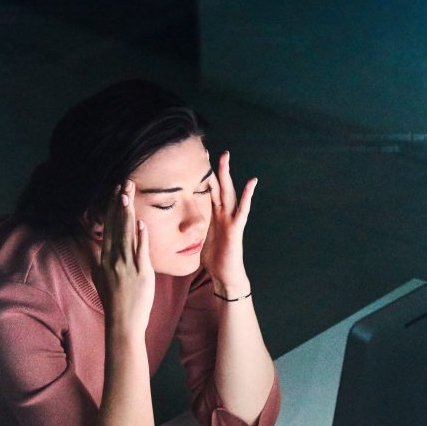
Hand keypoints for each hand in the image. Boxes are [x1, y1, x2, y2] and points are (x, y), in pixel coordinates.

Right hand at [93, 180, 154, 335]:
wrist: (123, 323)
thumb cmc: (115, 302)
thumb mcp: (100, 278)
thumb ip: (98, 260)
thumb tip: (94, 246)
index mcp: (105, 259)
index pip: (108, 227)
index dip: (112, 208)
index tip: (115, 192)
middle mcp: (114, 259)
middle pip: (116, 226)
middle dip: (120, 204)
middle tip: (125, 183)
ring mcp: (127, 266)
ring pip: (126, 235)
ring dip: (127, 213)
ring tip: (129, 195)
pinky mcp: (141, 274)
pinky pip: (141, 252)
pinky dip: (140, 237)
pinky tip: (141, 223)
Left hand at [201, 150, 256, 297]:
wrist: (225, 276)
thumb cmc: (213, 260)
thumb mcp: (197, 238)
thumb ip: (191, 227)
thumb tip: (175, 223)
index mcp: (212, 215)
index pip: (205, 191)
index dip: (200, 176)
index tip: (194, 160)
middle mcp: (222, 214)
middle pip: (217, 186)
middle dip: (213, 168)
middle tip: (208, 149)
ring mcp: (230, 219)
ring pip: (228, 192)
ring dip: (227, 174)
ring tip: (226, 157)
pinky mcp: (236, 228)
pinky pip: (242, 209)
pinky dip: (247, 196)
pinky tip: (251, 183)